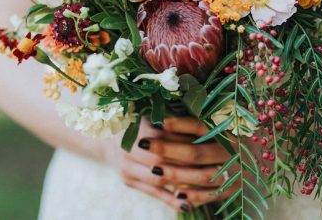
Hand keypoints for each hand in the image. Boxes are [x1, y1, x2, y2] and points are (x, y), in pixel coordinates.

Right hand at [104, 116, 236, 212]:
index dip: (185, 143)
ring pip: (158, 180)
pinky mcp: (128, 182)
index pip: (165, 139)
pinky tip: (187, 205)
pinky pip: (153, 193)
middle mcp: (127, 148)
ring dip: (181, 184)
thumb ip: (172, 122)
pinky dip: (170, 200)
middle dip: (186, 165)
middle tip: (211, 169)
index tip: (207, 146)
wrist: (111, 137)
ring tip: (205, 188)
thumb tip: (202, 125)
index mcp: (136, 129)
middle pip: (161, 161)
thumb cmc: (140, 121)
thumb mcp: (153, 116)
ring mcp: (126, 167)